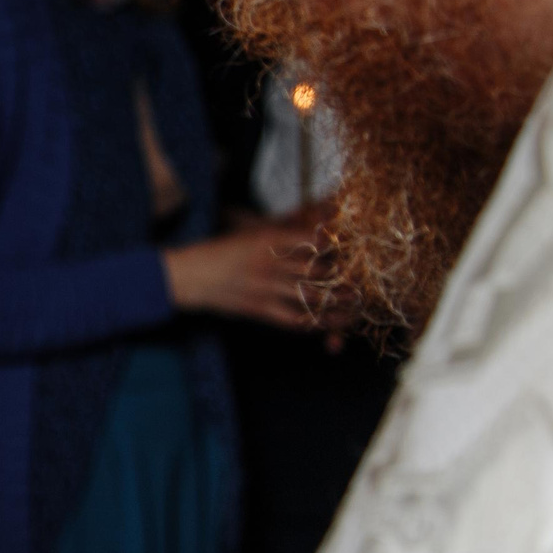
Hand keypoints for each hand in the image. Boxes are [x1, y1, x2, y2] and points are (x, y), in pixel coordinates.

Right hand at [162, 215, 343, 329]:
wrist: (185, 275)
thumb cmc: (218, 251)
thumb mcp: (249, 233)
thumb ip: (281, 231)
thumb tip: (314, 228)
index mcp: (270, 238)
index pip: (317, 242)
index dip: (342, 248)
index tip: (359, 252)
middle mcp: (271, 262)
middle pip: (320, 270)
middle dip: (347, 279)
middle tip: (367, 284)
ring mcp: (264, 287)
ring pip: (311, 297)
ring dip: (336, 305)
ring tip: (355, 307)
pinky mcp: (256, 308)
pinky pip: (292, 319)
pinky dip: (311, 323)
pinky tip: (324, 324)